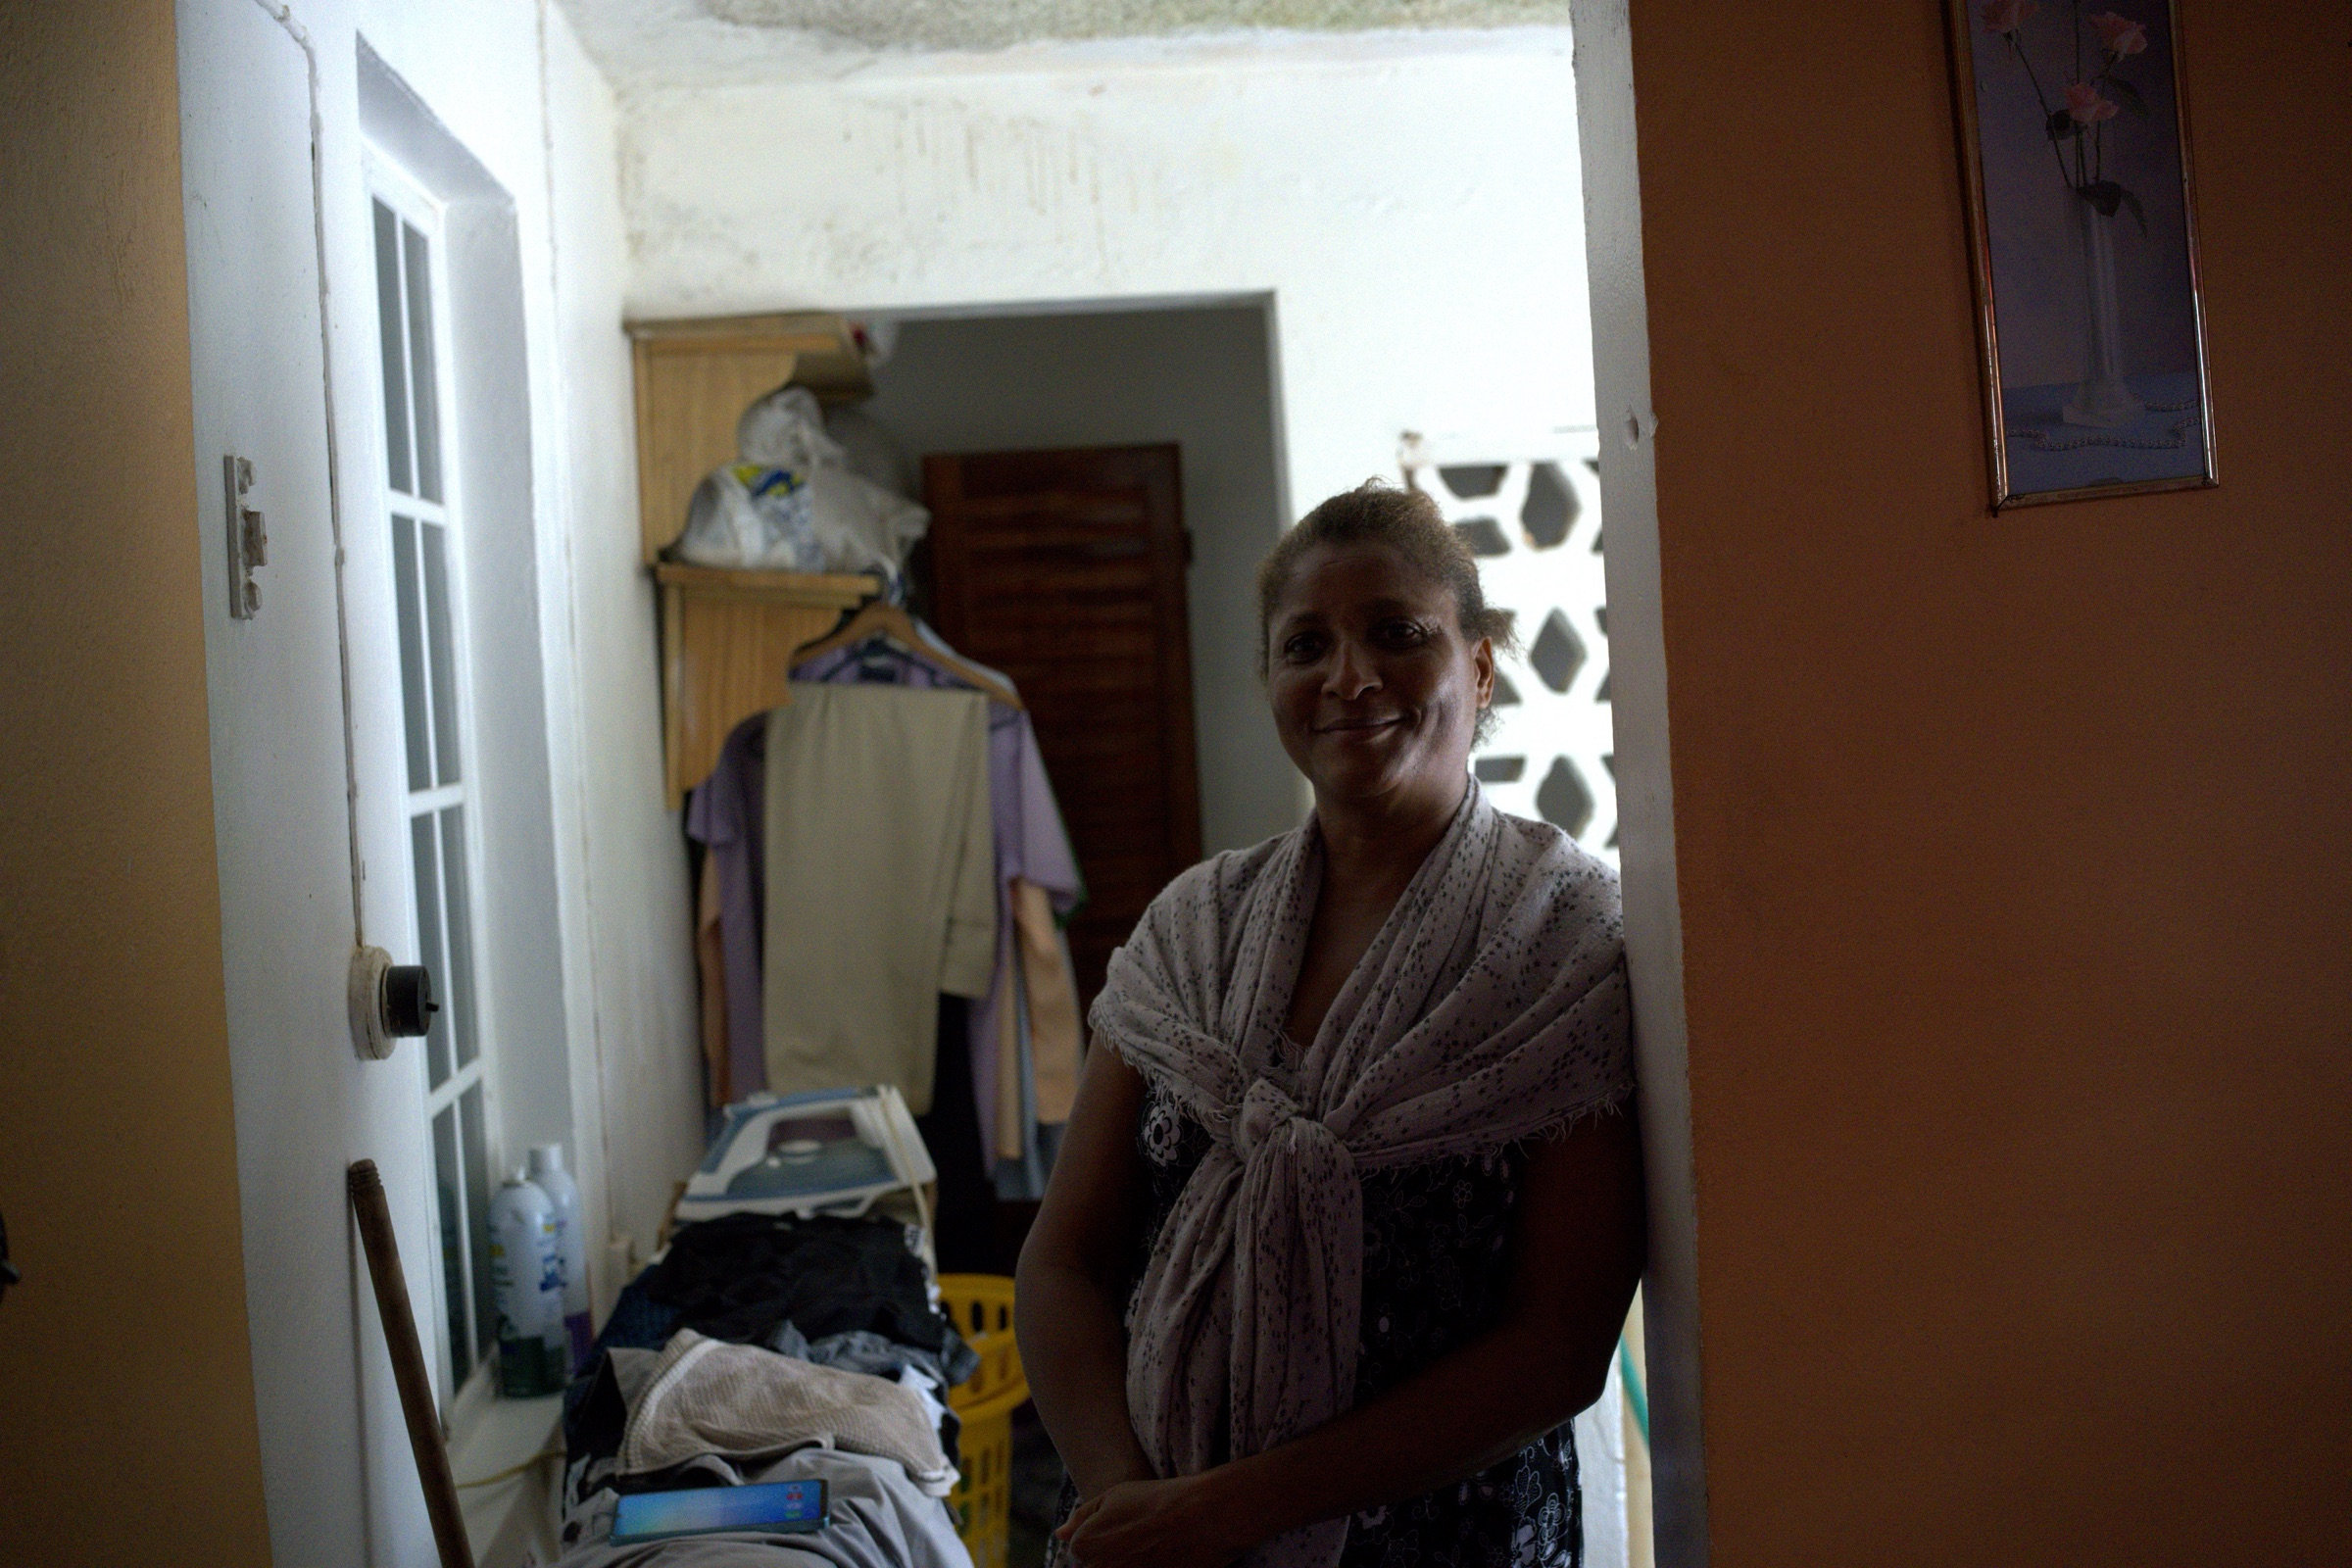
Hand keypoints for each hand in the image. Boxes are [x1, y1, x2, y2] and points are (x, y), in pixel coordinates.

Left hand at [1056, 1473, 1252, 1567]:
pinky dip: (1150, 1566)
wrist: (1203, 1517)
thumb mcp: (1114, 1496)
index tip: (1127, 1529)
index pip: (1080, 1552)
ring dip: (1134, 1563)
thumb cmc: (1158, 1501)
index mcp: (1084, 1546)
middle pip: (1099, 1567)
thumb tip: (1060, 1534)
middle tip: (1143, 1539)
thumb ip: (1082, 1517)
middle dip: (1116, 1557)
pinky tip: (1163, 1558)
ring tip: (1154, 1548)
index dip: (1103, 1538)